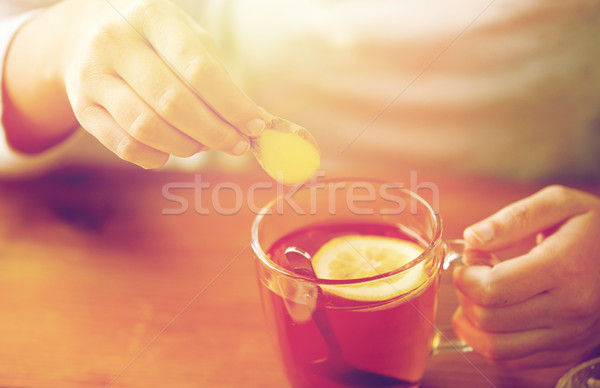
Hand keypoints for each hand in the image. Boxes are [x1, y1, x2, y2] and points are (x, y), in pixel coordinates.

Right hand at [5, 0, 263, 167]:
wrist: (83, 33)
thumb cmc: (153, 39)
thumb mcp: (186, 39)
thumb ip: (219, 76)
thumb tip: (255, 121)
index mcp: (152, 18)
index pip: (199, 71)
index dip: (232, 105)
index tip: (255, 127)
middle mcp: (115, 43)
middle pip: (174, 103)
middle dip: (215, 133)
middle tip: (237, 145)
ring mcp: (92, 76)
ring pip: (147, 127)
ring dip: (187, 147)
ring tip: (205, 144)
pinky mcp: (82, 107)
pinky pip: (124, 145)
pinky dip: (156, 156)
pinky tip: (171, 151)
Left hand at [453, 185, 599, 367]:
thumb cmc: (591, 229)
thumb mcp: (559, 204)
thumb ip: (514, 218)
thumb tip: (473, 238)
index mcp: (563, 268)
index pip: (493, 289)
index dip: (466, 276)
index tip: (470, 261)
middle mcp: (567, 309)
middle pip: (488, 318)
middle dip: (466, 295)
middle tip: (473, 275)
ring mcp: (567, 336)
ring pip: (494, 347)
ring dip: (471, 322)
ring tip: (477, 296)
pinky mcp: (564, 353)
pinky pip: (510, 359)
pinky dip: (487, 340)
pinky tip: (490, 315)